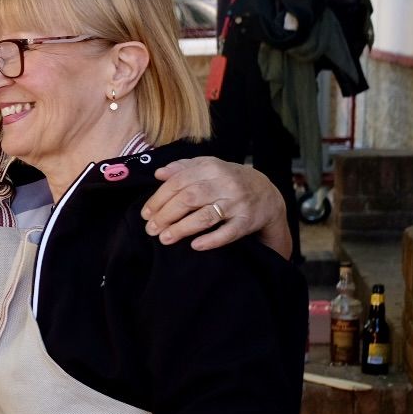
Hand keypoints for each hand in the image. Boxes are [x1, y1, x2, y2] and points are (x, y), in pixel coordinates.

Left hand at [143, 157, 289, 256]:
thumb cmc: (228, 180)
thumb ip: (183, 168)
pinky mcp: (247, 221)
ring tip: (164, 238)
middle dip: (166, 215)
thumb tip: (159, 173)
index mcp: (211, 168)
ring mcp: (237, 203)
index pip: (178, 182)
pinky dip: (211, 240)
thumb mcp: (208, 167)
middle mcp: (225, 183)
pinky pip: (228, 232)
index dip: (158, 199)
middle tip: (151, 229)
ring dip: (181, 229)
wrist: (267, 194)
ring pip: (205, 216)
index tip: (146, 213)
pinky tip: (194, 246)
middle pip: (189, 199)